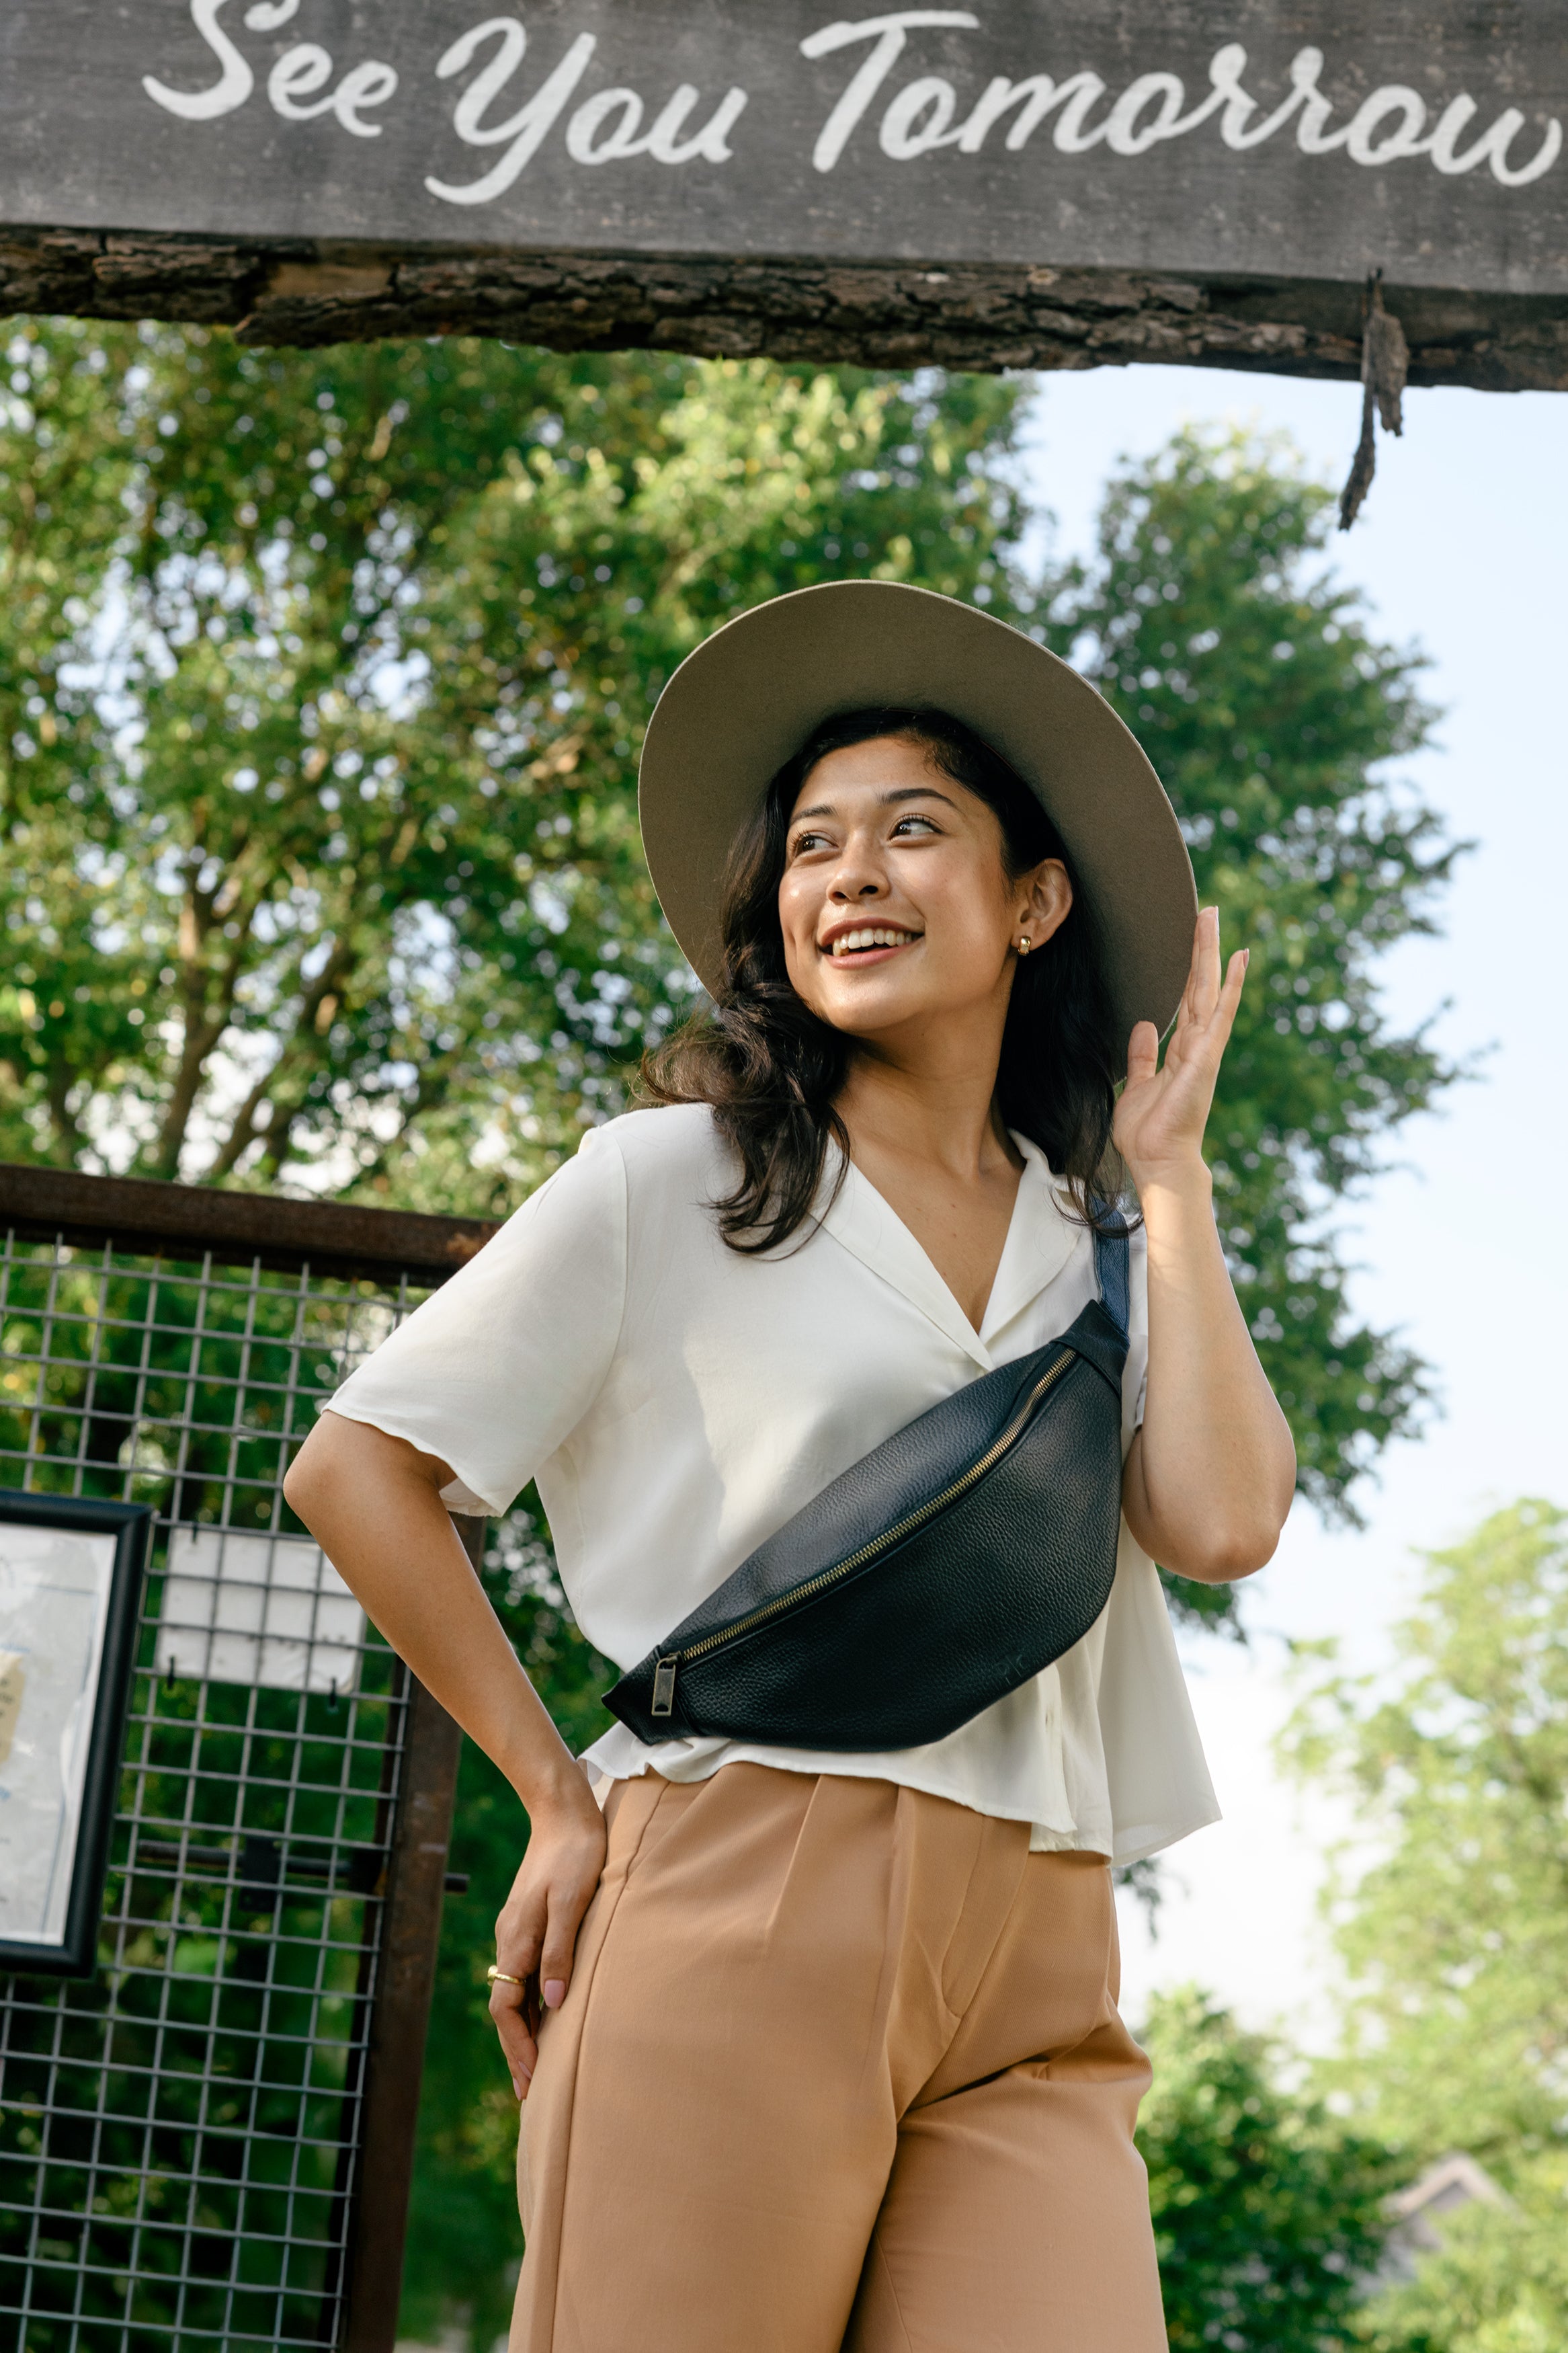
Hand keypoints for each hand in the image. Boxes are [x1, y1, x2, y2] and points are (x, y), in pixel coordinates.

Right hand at [488, 1774, 607, 2100]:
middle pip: (506, 2007)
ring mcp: (518, 1931)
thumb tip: (553, 2005)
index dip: (518, 2045)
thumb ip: (560, 1952)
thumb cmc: (575, 1855)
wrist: (565, 1812)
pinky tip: (545, 2015)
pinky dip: (530, 2004)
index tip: (532, 2078)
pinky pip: (524, 1975)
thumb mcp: (571, 1902)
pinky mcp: (530, 1923)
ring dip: (522, 2030)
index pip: (507, 2007)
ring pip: (514, 1993)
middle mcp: (511, 1939)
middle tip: (528, 2090)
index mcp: (517, 1939)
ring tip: (535, 2065)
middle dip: (516, 2049)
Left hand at [1113, 906, 1246, 1190]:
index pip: (1187, 1000)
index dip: (1188, 969)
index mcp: (1181, 1051)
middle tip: (1207, 910)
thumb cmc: (1148, 1132)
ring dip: (1211, 952)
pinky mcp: (1205, 1057)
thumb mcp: (1136, 1085)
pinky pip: (1220, 1014)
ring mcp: (1205, 1049)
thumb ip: (1143, 1056)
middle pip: (1200, 986)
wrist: (1157, 1162)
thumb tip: (1144, 1025)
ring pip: (1209, 990)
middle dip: (1202, 948)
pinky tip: (1238, 957)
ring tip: (1214, 916)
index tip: (1192, 939)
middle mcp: (1198, 1045)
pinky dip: (1230, 985)